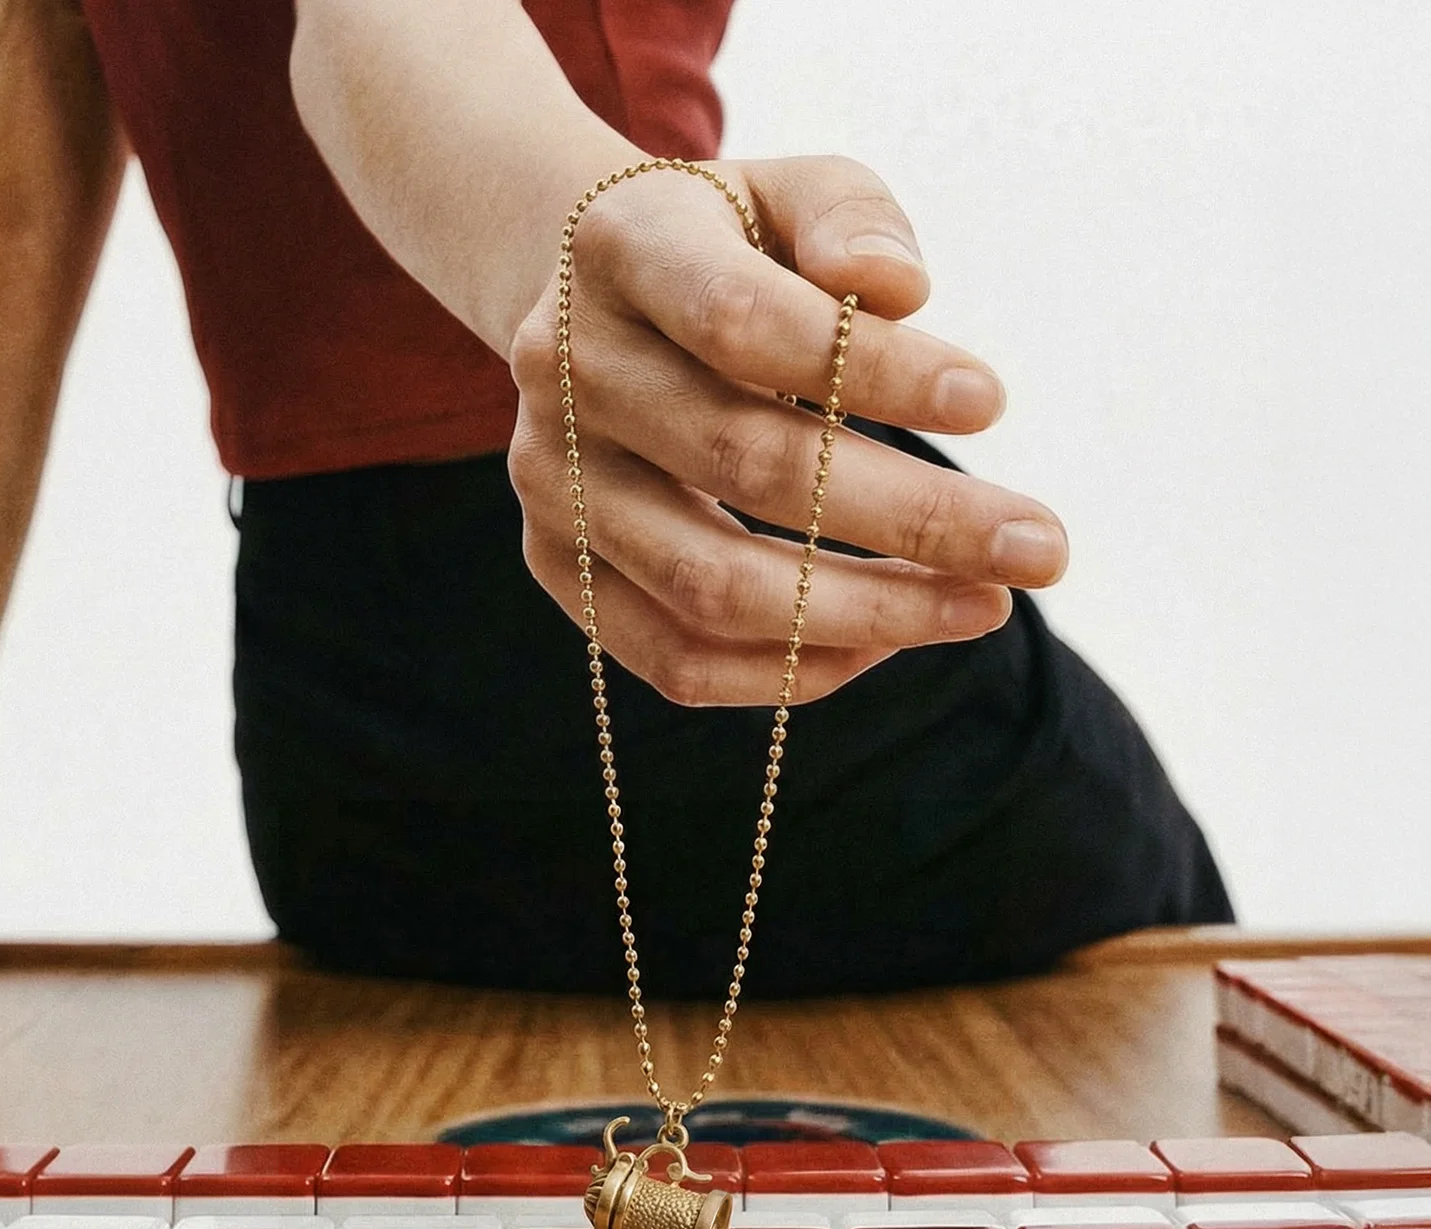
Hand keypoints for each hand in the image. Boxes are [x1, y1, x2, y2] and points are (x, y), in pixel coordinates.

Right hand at [507, 155, 1067, 705]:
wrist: (589, 305)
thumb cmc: (722, 247)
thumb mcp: (785, 191)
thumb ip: (849, 217)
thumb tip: (900, 291)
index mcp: (621, 250)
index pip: (745, 322)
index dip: (874, 371)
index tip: (994, 404)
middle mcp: (566, 372)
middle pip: (743, 465)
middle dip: (912, 519)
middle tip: (1041, 550)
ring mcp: (552, 485)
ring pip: (710, 586)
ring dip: (866, 614)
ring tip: (982, 606)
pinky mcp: (559, 568)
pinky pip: (674, 658)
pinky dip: (787, 671)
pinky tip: (881, 642)